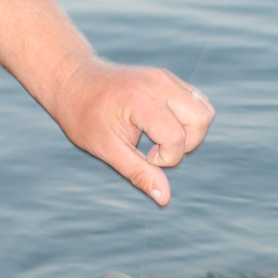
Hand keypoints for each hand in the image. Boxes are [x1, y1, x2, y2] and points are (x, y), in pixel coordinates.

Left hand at [49, 54, 215, 205]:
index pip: (176, 137)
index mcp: (141, 101)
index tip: (145, 156)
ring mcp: (166, 78)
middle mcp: (159, 84)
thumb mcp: (107, 149)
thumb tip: (164, 198)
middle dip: (186, 144)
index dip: (167, 157)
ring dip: (190, 132)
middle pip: (201, 120)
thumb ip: (138, 173)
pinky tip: (161, 126)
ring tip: (160, 137)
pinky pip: (196, 101)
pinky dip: (187, 120)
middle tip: (156, 148)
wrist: (72, 79)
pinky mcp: (168, 78)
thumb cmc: (84, 115)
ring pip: (204, 110)